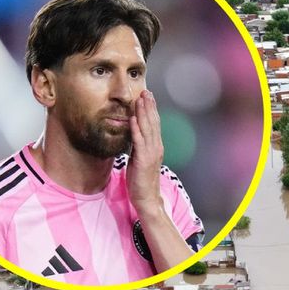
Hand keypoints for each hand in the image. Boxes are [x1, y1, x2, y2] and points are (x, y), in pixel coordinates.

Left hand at [126, 89, 163, 213]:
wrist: (147, 198)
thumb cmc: (141, 180)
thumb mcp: (140, 159)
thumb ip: (139, 146)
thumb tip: (134, 134)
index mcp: (156, 146)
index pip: (154, 124)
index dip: (151, 109)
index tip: (148, 96)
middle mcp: (156, 147)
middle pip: (153, 123)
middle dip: (149, 106)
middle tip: (146, 92)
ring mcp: (151, 153)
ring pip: (147, 129)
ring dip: (143, 113)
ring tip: (140, 100)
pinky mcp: (143, 160)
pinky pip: (139, 142)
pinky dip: (136, 129)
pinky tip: (133, 119)